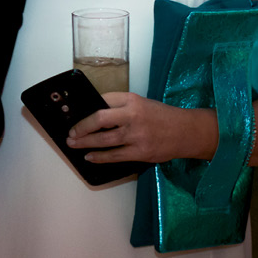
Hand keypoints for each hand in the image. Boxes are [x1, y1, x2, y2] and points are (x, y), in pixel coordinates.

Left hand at [65, 92, 217, 163]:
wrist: (187, 131)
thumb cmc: (161, 116)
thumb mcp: (141, 103)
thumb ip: (121, 106)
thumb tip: (95, 113)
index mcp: (132, 100)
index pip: (103, 100)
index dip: (87, 108)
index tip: (75, 114)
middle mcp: (133, 115)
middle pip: (99, 119)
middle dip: (81, 127)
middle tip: (71, 133)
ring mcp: (137, 135)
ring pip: (105, 140)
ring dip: (86, 143)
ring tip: (74, 144)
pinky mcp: (141, 152)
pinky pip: (115, 155)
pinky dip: (100, 157)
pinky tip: (90, 157)